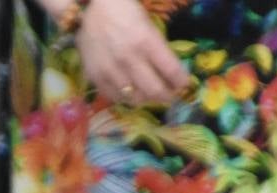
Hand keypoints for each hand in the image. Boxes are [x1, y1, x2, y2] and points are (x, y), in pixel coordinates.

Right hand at [73, 0, 187, 108]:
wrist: (93, 8)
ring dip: (146, 99)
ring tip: (149, 94)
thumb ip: (159, 51)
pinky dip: (126, 98)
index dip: (181, 82)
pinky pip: (115, 97)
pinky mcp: (95, 76)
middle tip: (169, 96)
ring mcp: (110, 69)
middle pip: (154, 91)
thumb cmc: (125, 13)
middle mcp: (128, 59)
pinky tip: (130, 92)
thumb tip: (171, 76)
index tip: (183, 85)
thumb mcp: (148, 26)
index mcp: (145, 41)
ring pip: (135, 99)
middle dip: (166, 96)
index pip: (172, 71)